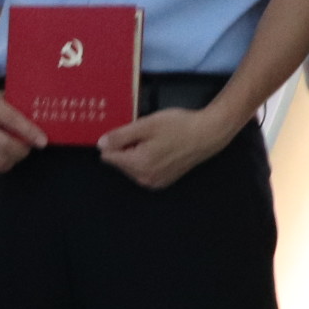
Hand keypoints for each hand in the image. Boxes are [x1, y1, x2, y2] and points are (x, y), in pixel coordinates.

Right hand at [0, 85, 48, 173]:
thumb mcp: (9, 97)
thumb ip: (23, 109)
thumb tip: (47, 124)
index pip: (11, 119)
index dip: (29, 132)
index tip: (43, 141)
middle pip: (3, 144)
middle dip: (22, 149)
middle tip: (31, 147)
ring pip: (0, 159)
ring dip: (16, 157)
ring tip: (20, 148)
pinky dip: (7, 163)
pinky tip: (9, 154)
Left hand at [97, 103, 246, 189]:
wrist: (208, 134)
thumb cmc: (178, 126)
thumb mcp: (146, 125)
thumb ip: (120, 136)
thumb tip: (100, 145)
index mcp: (137, 165)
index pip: (109, 156)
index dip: (115, 141)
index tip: (128, 131)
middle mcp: (144, 179)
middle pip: (120, 162)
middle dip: (127, 147)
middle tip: (145, 133)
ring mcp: (155, 182)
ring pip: (132, 166)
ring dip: (137, 152)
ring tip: (155, 139)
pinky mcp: (164, 181)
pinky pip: (144, 170)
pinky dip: (147, 159)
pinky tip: (161, 147)